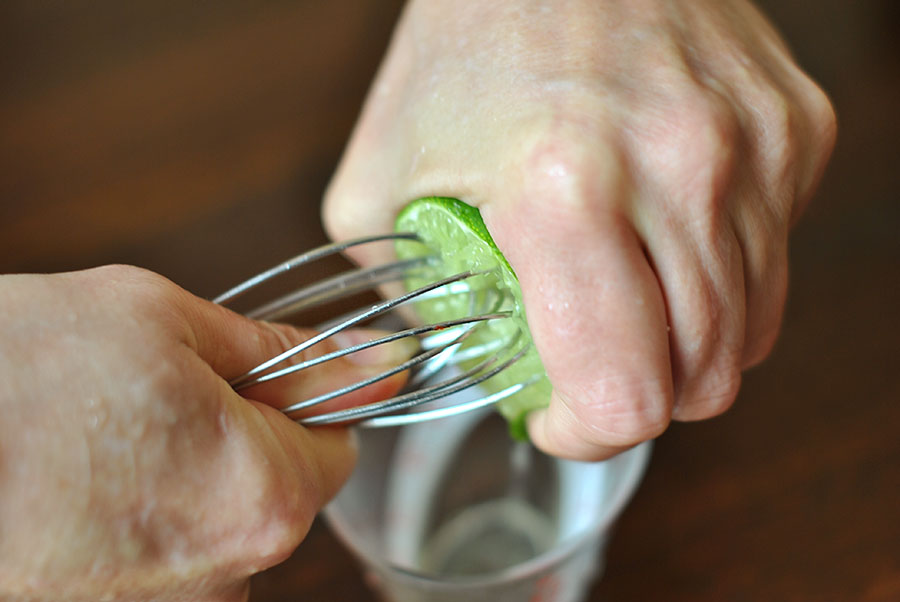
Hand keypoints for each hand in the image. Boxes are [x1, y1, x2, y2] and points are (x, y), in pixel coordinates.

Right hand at [0, 266, 408, 600]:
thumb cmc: (10, 372)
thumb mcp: (161, 322)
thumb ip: (283, 353)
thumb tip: (376, 361)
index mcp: (260, 495)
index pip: (338, 448)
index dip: (306, 403)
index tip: (269, 379)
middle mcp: (223, 579)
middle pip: (274, 495)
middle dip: (238, 442)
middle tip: (157, 398)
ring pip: (211, 532)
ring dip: (179, 484)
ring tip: (99, 443)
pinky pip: (154, 567)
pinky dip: (131, 525)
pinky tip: (75, 488)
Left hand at [324, 0, 835, 458]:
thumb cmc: (471, 35)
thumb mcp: (383, 169)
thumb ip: (399, 285)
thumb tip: (445, 350)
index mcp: (562, 191)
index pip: (624, 393)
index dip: (588, 436)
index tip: (559, 417)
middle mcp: (678, 170)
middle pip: (703, 379)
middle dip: (640, 395)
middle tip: (591, 362)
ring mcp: (752, 148)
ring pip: (750, 328)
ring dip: (686, 340)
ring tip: (628, 296)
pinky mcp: (795, 128)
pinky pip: (773, 255)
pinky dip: (723, 271)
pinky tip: (669, 229)